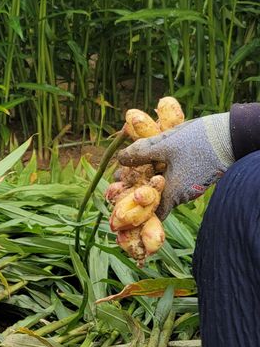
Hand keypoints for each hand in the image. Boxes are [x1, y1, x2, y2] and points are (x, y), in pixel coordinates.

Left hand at [117, 113, 232, 219]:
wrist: (229, 135)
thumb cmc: (198, 142)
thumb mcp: (164, 144)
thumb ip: (141, 153)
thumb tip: (120, 159)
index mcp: (174, 192)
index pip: (152, 212)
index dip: (134, 206)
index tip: (118, 197)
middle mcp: (183, 195)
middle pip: (155, 198)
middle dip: (135, 189)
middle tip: (117, 179)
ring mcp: (190, 186)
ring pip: (164, 186)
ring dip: (147, 179)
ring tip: (128, 168)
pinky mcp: (195, 176)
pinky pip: (173, 178)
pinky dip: (161, 172)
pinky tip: (150, 160)